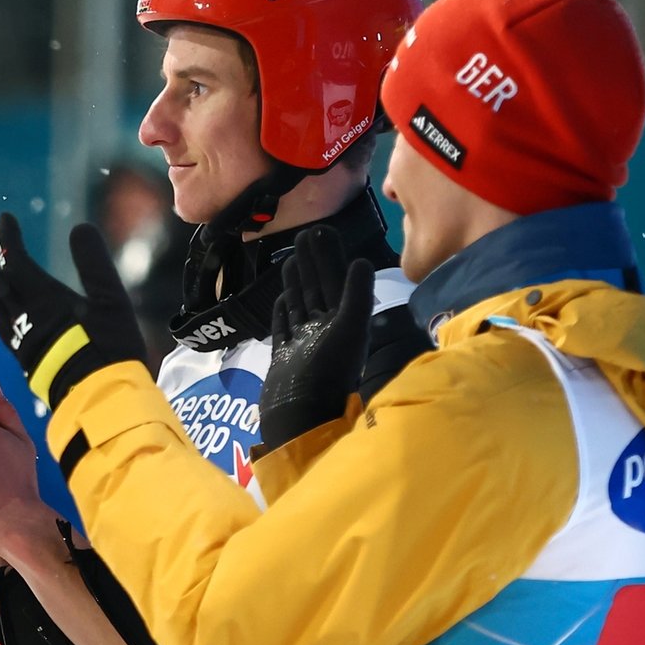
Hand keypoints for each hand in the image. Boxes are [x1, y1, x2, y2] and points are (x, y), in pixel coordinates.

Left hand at [0, 213, 145, 408]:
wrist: (98, 398)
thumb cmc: (109, 348)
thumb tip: (80, 227)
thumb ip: (94, 262)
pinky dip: (1, 306)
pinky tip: (5, 308)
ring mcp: (21, 340)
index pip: (14, 260)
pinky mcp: (25, 358)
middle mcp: (24, 317)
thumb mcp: (111, 299)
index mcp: (42, 299)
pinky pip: (3, 325)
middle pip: (0, 280)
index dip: (7, 237)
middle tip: (1, 239)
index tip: (5, 218)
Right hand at [260, 226, 372, 448]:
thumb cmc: (326, 372)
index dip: (331, 255)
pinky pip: (284, 327)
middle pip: (319, 288)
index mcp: (345, 322)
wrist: (298, 414)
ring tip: (292, 257)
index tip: (322, 230)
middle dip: (314, 261)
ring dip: (298, 281)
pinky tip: (282, 296)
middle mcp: (326, 330)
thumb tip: (362, 260)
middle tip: (305, 234)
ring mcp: (304, 344)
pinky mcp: (284, 356)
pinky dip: (283, 310)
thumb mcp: (348, 329)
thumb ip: (356, 295)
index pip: (338, 280)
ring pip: (301, 304)